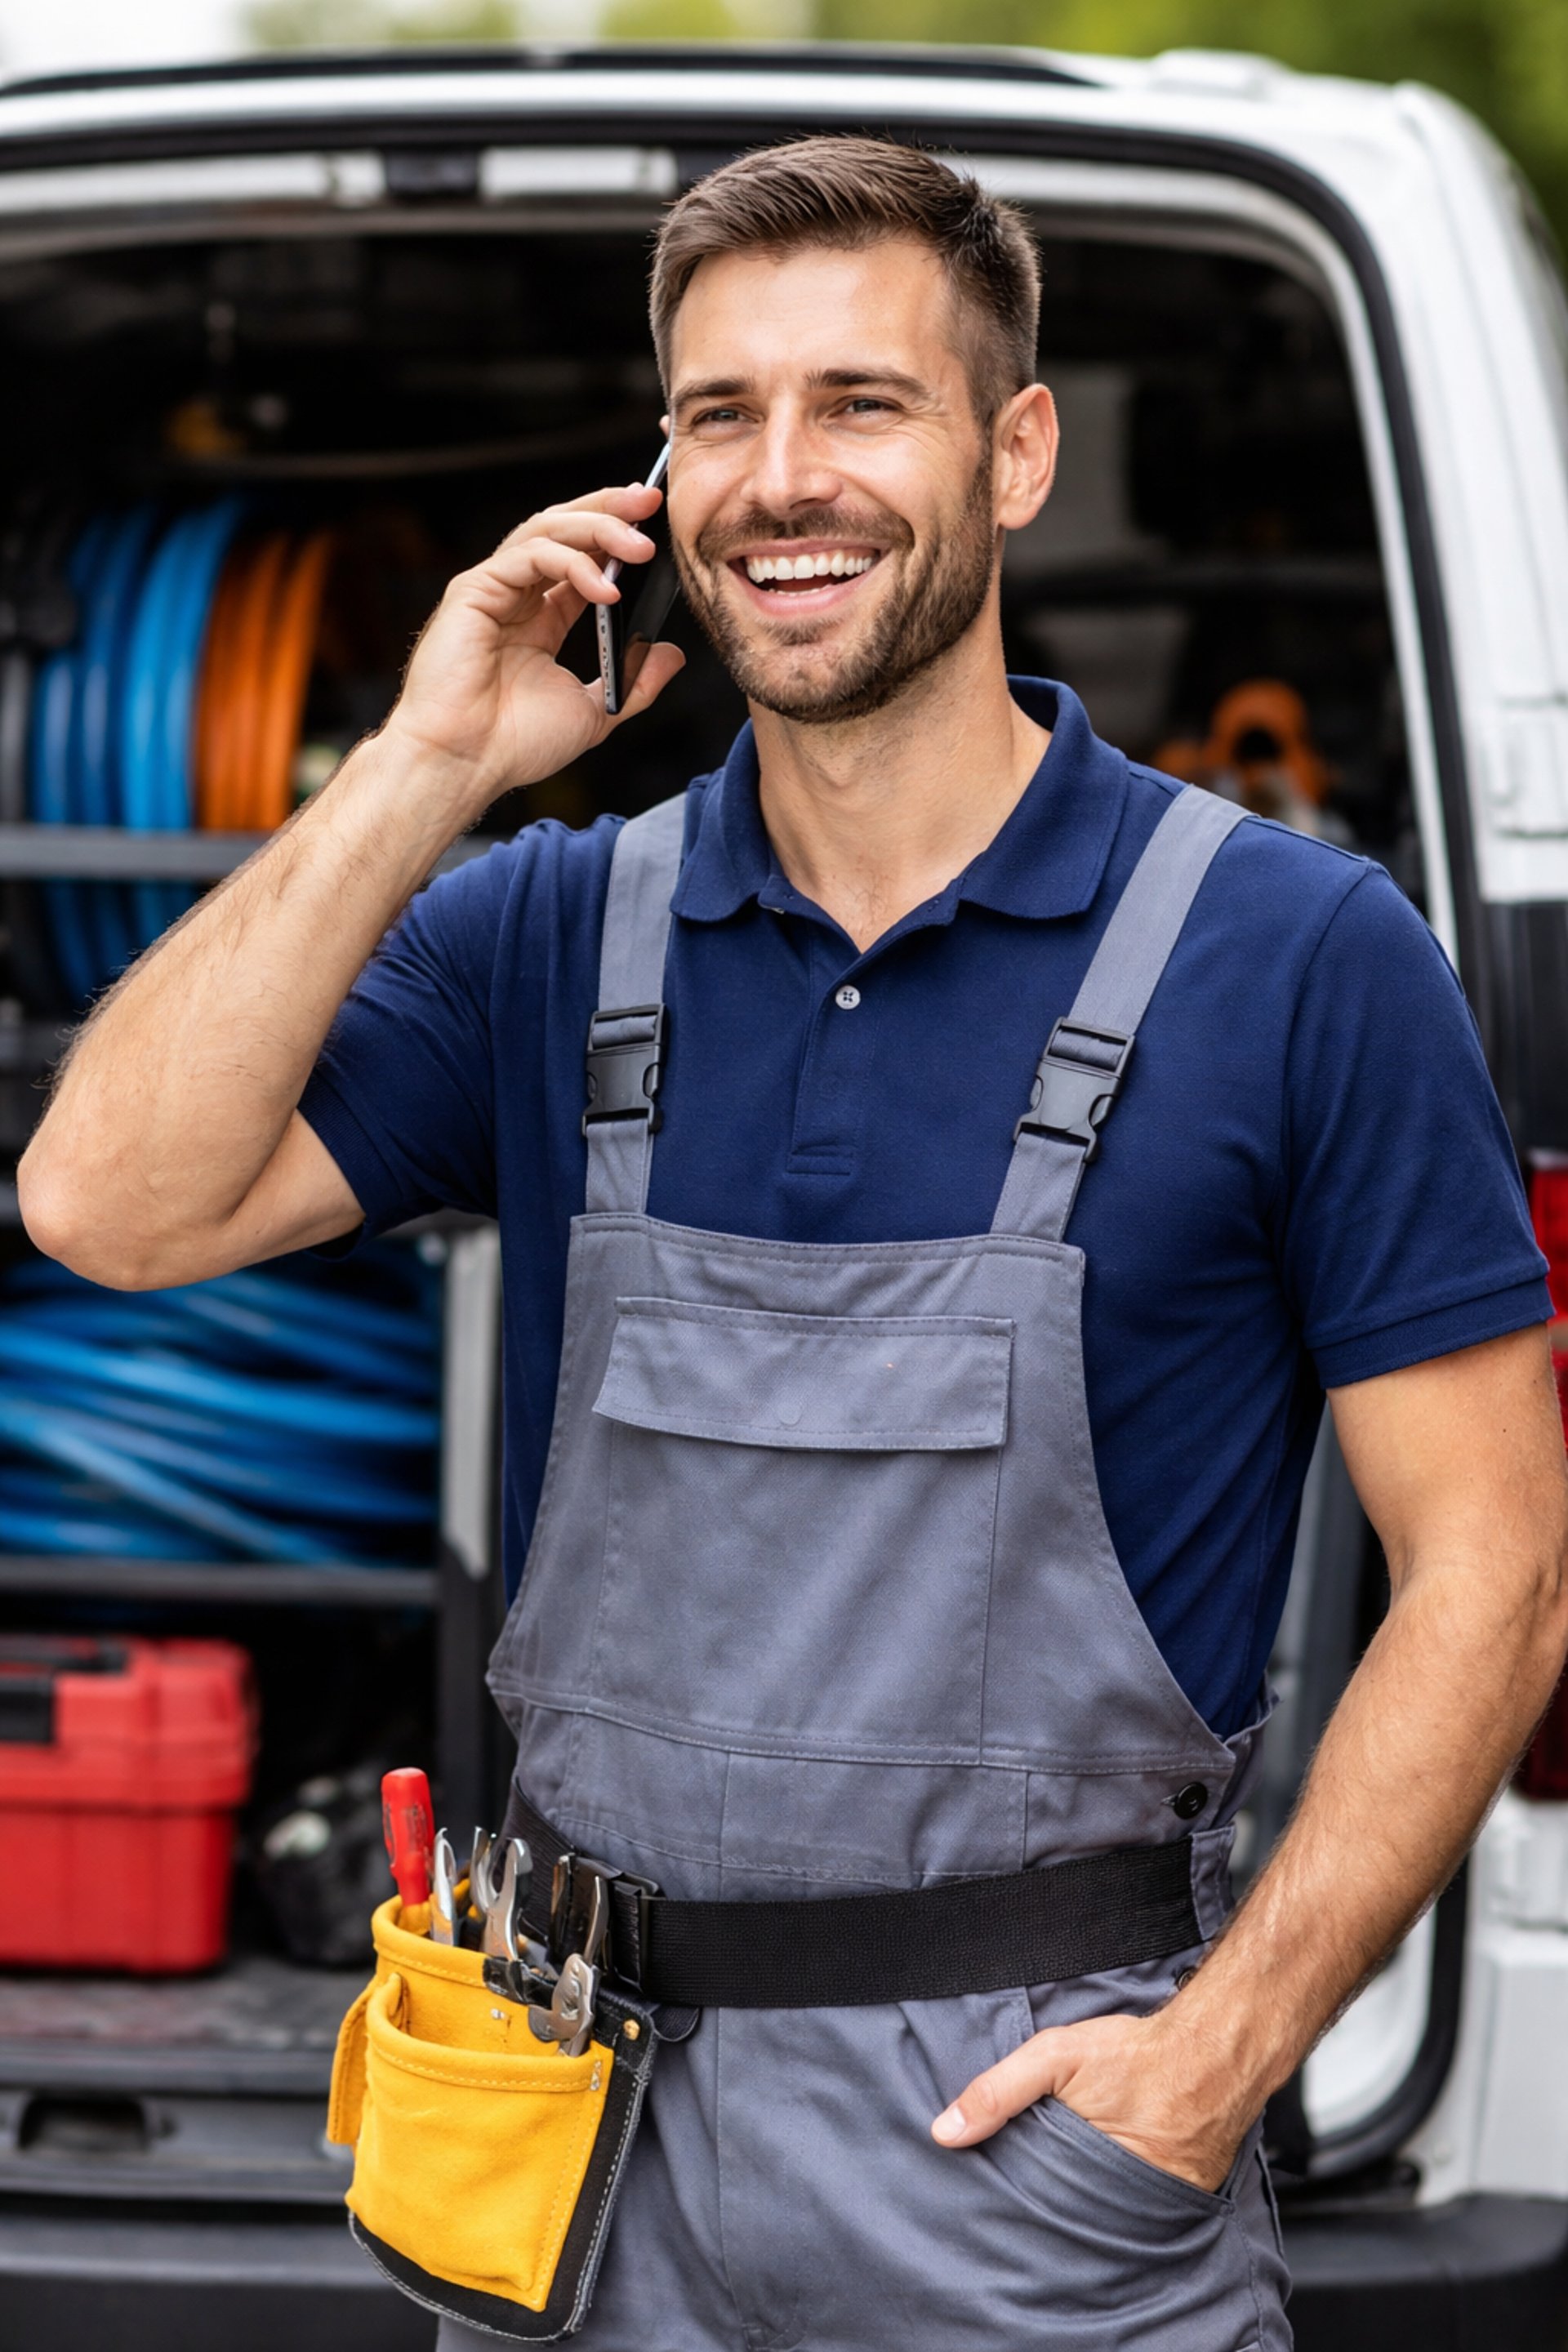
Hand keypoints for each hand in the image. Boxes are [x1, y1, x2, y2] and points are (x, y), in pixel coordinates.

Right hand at [382, 483, 685, 815]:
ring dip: (598, 529)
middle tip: (652, 502)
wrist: (466, 766)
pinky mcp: (473, 592)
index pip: (581, 557)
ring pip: (546, 530)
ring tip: (640, 546)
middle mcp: (515, 597)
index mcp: (539, 620)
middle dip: (610, 509)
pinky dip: (571, 563)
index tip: (656, 522)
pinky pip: (528, 557)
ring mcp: (492, 590)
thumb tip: (671, 653)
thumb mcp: (596, 713)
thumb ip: (635, 683)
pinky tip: (605, 590)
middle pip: (564, 528)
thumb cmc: (514, 745)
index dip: (616, 534)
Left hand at [929, 2007, 1249, 2193]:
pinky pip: (1137, 2206)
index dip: (1013, 2199)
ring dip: (1083, 2201)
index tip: (991, 2195)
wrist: (1215, 2050)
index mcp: (1086, 2179)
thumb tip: (944, 2132)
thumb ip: (998, 2092)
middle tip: (1026, 2190)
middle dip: (1045, 2206)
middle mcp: (1123, 2206)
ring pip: (1101, 2214)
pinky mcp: (1180, 2200)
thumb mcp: (1055, 2059)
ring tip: (1065, 2181)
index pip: (1034, 2209)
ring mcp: (1155, 2207)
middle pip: (1067, 2217)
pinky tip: (1104, 2174)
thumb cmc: (1135, 2054)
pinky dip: (1119, 2193)